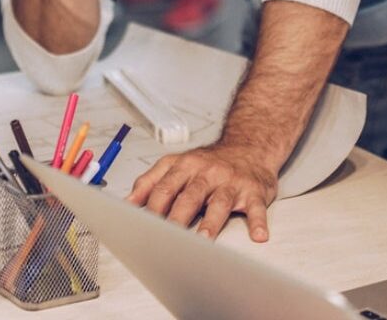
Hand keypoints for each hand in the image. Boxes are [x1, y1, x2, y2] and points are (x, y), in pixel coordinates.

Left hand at [128, 141, 279, 241]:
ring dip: (211, 222)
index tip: (141, 227)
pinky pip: (256, 208)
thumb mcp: (176, 164)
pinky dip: (258, 222)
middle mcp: (207, 173)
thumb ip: (151, 182)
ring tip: (203, 240)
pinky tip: (258, 235)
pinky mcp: (254, 192)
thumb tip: (128, 203)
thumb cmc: (210, 163)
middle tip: (166, 240)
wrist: (249, 146)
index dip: (151, 209)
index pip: (164, 188)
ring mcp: (231, 182)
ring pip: (219, 203)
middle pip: (189, 196)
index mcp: (185, 166)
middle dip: (176, 218)